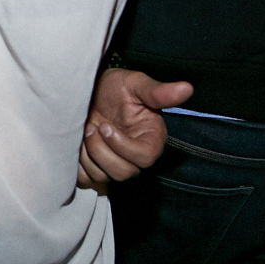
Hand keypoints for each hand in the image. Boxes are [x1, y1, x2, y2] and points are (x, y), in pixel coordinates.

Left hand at [77, 68, 193, 189]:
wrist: (89, 91)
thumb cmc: (115, 87)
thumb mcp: (135, 83)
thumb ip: (158, 91)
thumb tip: (186, 88)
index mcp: (150, 140)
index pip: (144, 158)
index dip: (122, 146)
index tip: (105, 126)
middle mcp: (135, 157)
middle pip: (123, 173)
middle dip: (101, 151)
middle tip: (91, 128)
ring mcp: (115, 165)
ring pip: (103, 177)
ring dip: (88, 155)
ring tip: (84, 131)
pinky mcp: (97, 169)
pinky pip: (87, 180)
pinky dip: (78, 165)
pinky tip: (77, 144)